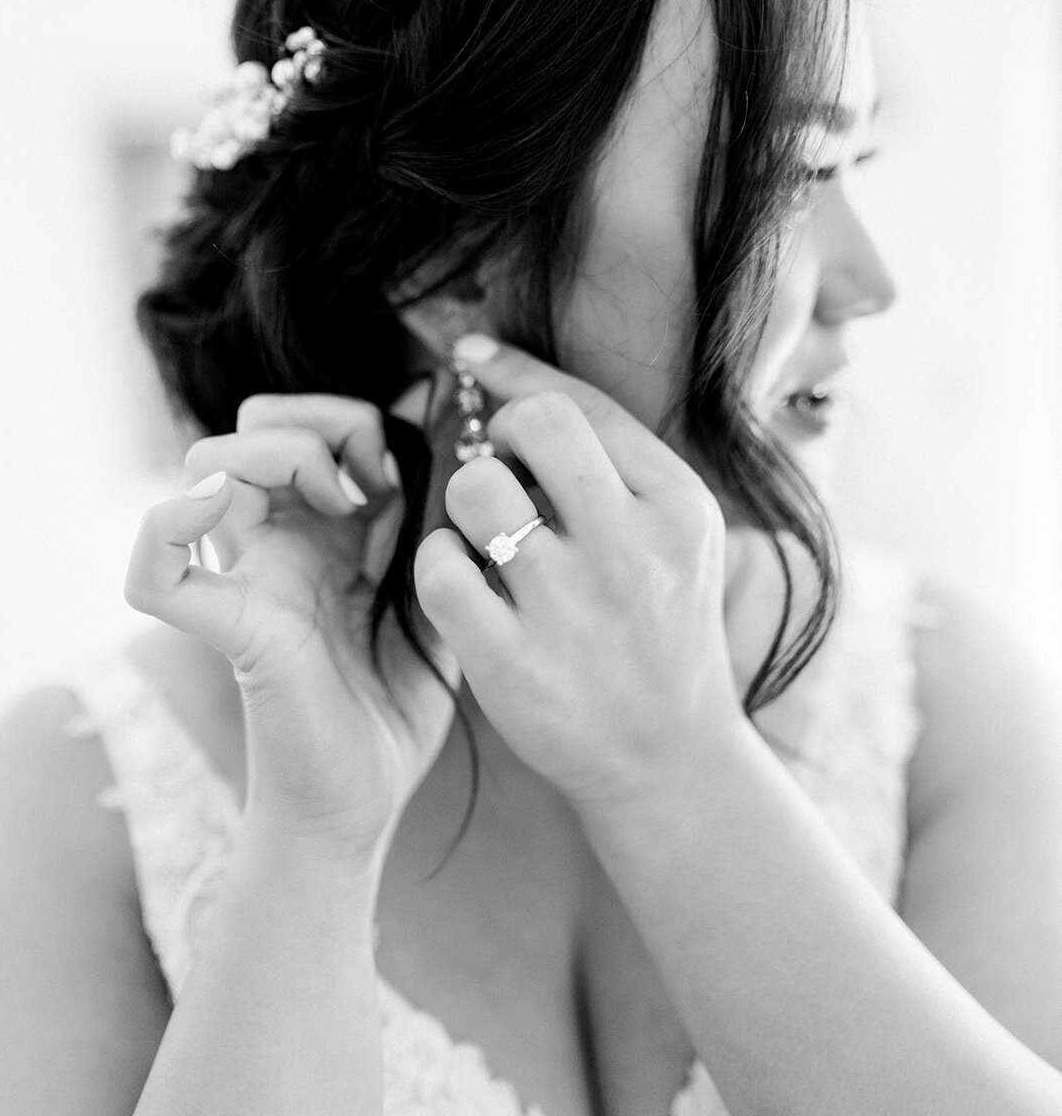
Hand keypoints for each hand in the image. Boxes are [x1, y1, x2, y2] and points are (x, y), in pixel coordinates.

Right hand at [124, 395, 455, 871]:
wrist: (363, 805)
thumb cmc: (396, 706)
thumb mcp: (438, 600)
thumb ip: (442, 533)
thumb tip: (456, 453)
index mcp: (324, 532)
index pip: (303, 423)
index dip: (352, 419)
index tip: (406, 468)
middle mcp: (279, 544)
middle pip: (253, 424)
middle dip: (317, 422)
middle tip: (375, 481)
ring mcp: (250, 581)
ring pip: (206, 464)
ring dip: (277, 453)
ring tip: (344, 503)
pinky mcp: (235, 632)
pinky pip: (156, 576)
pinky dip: (165, 529)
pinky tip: (216, 509)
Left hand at [413, 340, 742, 818]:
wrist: (668, 757)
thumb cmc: (656, 627)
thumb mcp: (672, 532)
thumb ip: (607, 454)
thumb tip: (489, 358)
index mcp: (676, 505)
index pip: (579, 404)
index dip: (512, 372)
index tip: (470, 358)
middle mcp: (631, 548)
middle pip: (533, 426)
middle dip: (495, 433)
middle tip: (499, 469)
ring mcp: (572, 609)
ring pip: (476, 490)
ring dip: (465, 503)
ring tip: (490, 538)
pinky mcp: (515, 664)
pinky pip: (439, 570)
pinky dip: (439, 566)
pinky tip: (466, 586)